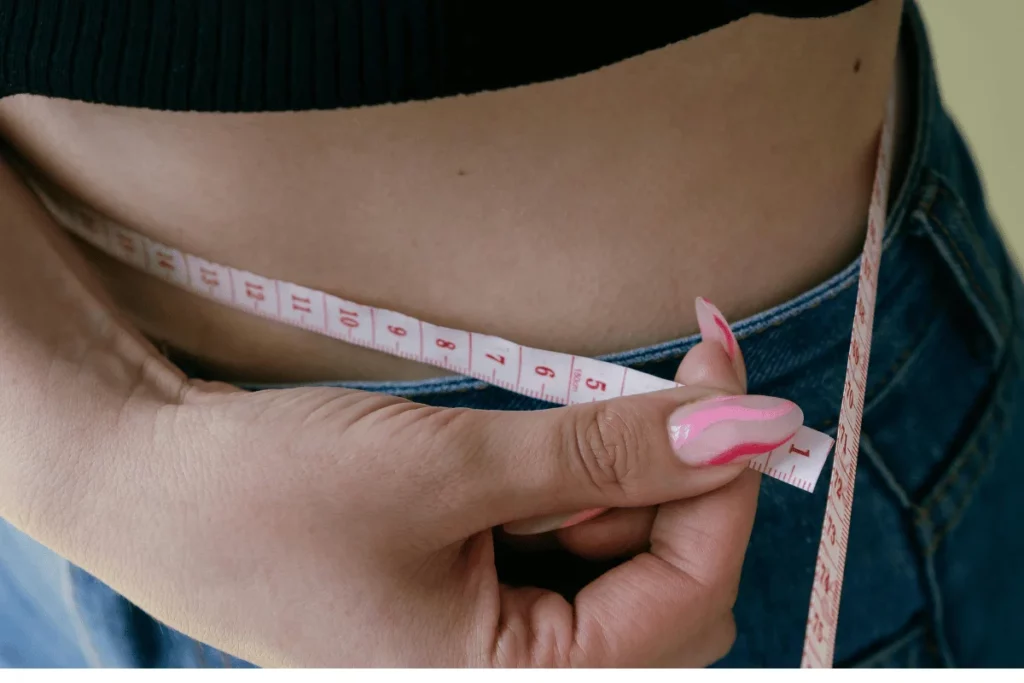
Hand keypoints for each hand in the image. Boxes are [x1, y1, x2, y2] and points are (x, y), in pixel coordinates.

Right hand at [12, 299, 800, 666]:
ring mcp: (497, 640)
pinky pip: (569, 547)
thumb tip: (742, 424)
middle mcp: (515, 675)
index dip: (727, 483)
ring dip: (620, 476)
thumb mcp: (451, 466)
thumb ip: (606, 451)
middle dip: (676, 477)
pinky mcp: (479, 594)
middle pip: (670, 584)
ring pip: (623, 560)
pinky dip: (578, 486)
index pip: (688, 595)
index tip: (738, 380)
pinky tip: (541, 447)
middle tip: (667, 377)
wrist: (151, 485)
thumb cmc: (271, 498)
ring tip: (553, 421)